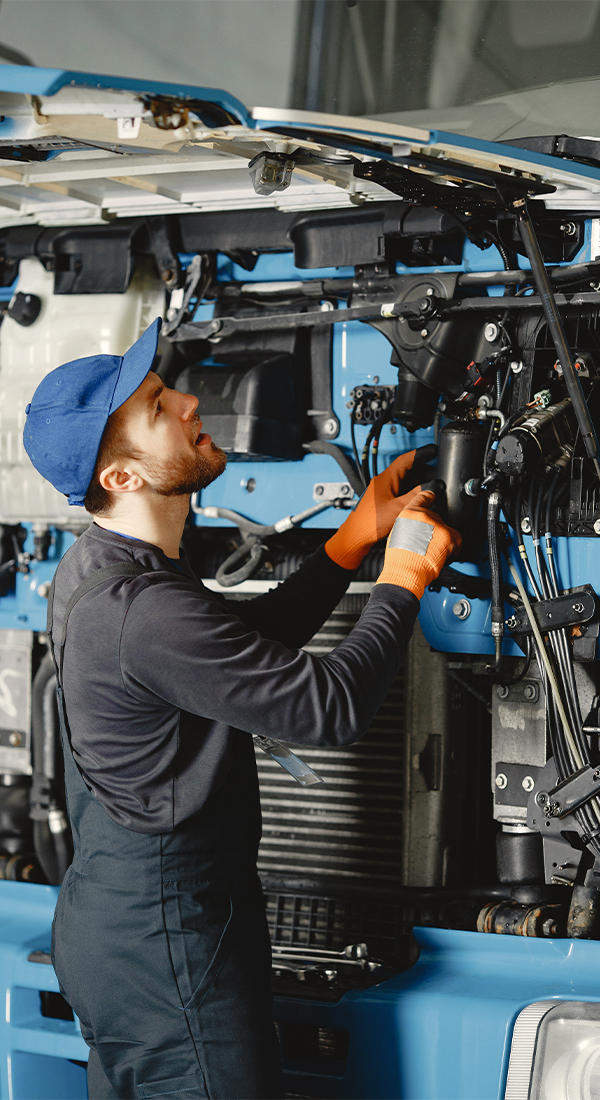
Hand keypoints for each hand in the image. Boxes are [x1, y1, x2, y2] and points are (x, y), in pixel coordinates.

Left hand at [325, 445, 436, 569]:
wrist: (355, 537)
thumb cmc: (370, 523)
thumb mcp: (399, 508)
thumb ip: (417, 496)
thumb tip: (433, 487)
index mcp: (386, 479)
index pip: (406, 460)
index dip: (421, 454)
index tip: (433, 451)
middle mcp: (384, 483)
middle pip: (407, 471)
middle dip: (424, 471)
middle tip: (438, 475)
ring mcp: (384, 492)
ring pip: (405, 482)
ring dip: (419, 484)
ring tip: (432, 488)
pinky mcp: (384, 502)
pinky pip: (401, 493)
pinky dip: (413, 494)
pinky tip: (420, 500)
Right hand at [375, 490, 461, 597]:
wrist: (406, 571)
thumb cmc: (399, 559)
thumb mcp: (397, 535)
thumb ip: (409, 527)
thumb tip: (418, 529)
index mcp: (408, 513)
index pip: (423, 497)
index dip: (429, 497)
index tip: (432, 498)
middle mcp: (423, 514)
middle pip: (435, 516)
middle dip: (433, 529)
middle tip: (426, 544)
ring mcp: (437, 524)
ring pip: (445, 528)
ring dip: (441, 539)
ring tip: (432, 552)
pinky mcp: (449, 535)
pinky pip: (456, 538)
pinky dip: (453, 547)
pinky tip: (442, 554)